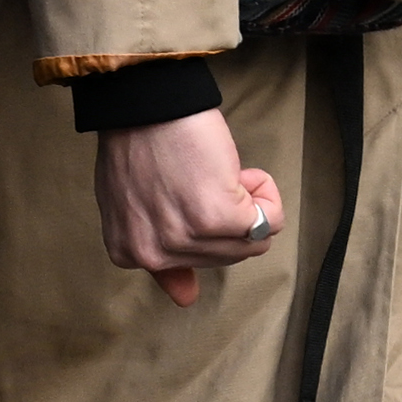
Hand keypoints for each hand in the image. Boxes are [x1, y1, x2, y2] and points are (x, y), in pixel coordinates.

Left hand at [94, 105, 282, 305]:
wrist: (146, 102)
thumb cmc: (139, 142)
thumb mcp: (130, 206)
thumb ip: (159, 258)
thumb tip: (184, 299)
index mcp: (130, 254)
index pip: (194, 266)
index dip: (203, 227)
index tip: (185, 197)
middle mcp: (154, 254)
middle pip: (227, 257)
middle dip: (228, 215)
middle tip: (202, 176)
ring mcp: (185, 239)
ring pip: (251, 242)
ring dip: (248, 202)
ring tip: (216, 172)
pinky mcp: (218, 218)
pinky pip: (271, 221)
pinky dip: (266, 192)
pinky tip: (236, 170)